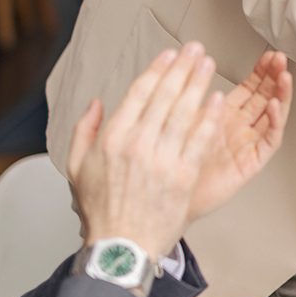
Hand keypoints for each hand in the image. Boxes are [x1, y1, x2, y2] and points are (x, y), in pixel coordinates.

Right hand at [67, 43, 289, 257]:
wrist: (121, 247)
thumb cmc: (101, 211)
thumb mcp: (77, 168)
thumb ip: (85, 130)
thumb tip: (97, 103)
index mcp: (112, 138)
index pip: (139, 93)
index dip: (157, 70)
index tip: (170, 55)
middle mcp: (137, 144)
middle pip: (165, 96)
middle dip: (183, 68)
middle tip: (196, 50)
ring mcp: (161, 159)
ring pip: (184, 112)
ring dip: (198, 84)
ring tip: (209, 65)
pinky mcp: (182, 176)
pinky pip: (199, 140)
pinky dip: (209, 118)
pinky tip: (217, 100)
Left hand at [188, 49, 291, 219]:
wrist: (167, 196)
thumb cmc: (172, 161)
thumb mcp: (182, 118)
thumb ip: (190, 94)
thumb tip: (193, 64)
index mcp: (224, 115)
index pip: (250, 87)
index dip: (261, 71)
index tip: (268, 55)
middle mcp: (239, 128)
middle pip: (266, 97)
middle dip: (275, 77)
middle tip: (280, 59)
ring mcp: (247, 144)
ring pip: (272, 116)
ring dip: (280, 96)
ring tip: (284, 77)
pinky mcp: (250, 162)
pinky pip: (269, 141)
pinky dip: (274, 123)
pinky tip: (275, 107)